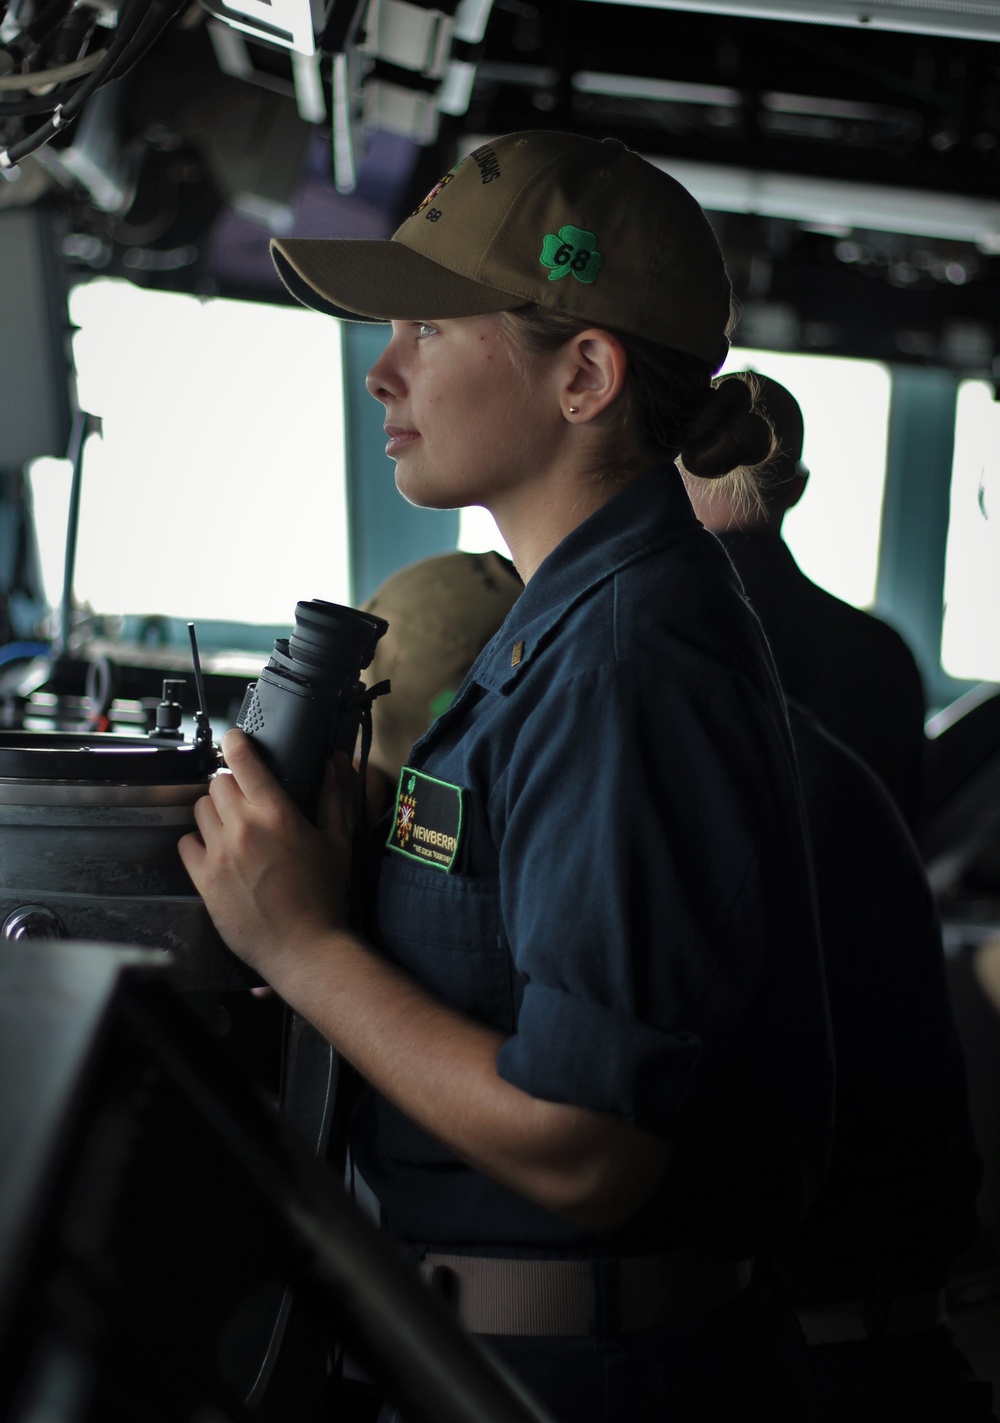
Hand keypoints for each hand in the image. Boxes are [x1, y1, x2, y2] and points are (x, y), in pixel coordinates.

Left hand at [178, 728, 351, 979]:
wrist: (304, 946)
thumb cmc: (325, 896)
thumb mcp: (338, 841)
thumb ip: (334, 796)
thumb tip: (335, 763)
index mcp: (277, 813)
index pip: (243, 760)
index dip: (235, 742)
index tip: (234, 739)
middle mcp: (244, 827)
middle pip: (217, 783)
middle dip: (231, 787)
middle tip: (245, 803)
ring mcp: (220, 853)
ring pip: (200, 810)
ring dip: (214, 813)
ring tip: (232, 830)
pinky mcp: (204, 879)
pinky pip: (186, 844)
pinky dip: (198, 844)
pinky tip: (218, 854)